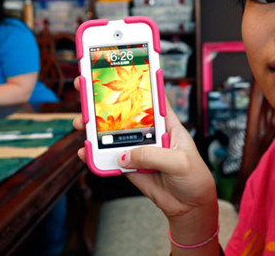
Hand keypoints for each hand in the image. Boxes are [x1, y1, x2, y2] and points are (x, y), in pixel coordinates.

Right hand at [73, 77, 218, 243]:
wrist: (189, 206)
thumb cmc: (194, 177)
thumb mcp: (179, 161)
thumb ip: (153, 156)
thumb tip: (125, 155)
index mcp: (165, 123)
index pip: (149, 97)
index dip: (135, 82)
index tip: (118, 69)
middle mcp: (148, 133)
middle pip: (123, 112)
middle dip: (103, 102)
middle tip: (85, 90)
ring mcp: (136, 148)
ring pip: (110, 134)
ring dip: (93, 128)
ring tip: (80, 123)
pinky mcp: (128, 166)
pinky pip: (108, 158)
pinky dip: (94, 155)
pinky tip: (84, 151)